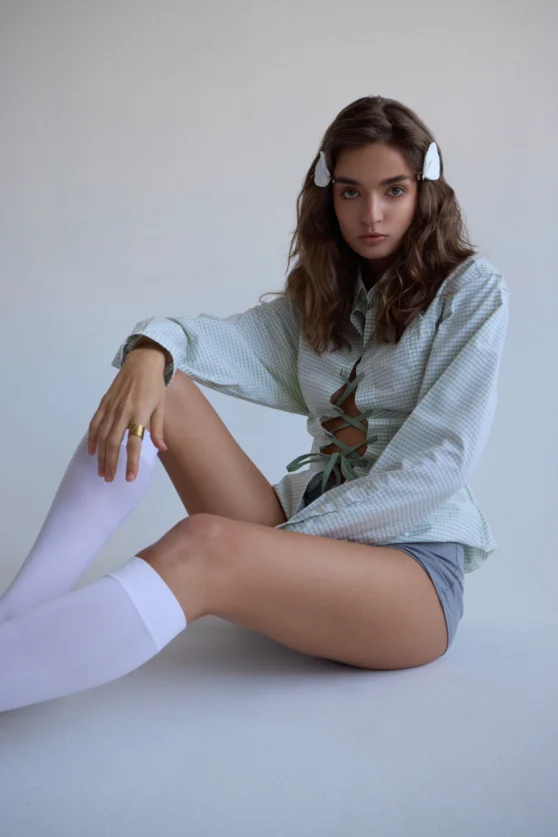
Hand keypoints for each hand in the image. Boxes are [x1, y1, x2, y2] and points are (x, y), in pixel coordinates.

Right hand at [88, 348, 168, 481]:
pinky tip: (91, 451)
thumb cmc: (154, 386)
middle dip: (111, 463)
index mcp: (139, 414)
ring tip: (101, 471)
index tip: (129, 478)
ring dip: (101, 456)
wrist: (141, 363)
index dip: (131, 462)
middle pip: (113, 443)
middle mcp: (123, 412)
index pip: (134, 443)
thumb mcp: (161, 407)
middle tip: (110, 479)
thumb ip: (158, 429)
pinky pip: (95, 424)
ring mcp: (111, 408)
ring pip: (102, 436)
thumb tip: (162, 448)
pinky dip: (92, 439)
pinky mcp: (104, 403)